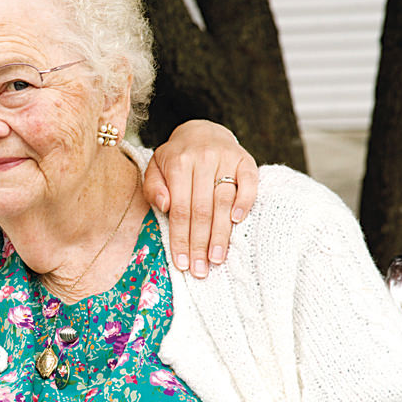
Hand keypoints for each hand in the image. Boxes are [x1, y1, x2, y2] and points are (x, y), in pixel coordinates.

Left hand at [143, 120, 256, 278]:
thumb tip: (164, 205)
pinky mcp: (246, 160)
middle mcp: (204, 159)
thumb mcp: (155, 167)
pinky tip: (237, 222)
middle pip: (202, 210)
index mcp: (179, 163)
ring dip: (221, 234)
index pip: (180, 209)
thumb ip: (153, 187)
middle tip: (200, 270)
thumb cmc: (176, 158)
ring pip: (224, 201)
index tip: (181, 263)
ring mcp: (227, 159)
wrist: (203, 132)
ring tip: (216, 258)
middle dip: (200, 244)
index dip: (181, 238)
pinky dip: (244, 203)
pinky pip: (248, 184)